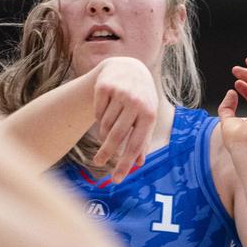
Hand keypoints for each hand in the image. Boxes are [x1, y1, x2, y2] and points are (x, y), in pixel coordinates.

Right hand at [90, 57, 159, 182]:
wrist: (128, 66)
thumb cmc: (141, 97)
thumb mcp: (147, 115)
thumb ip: (143, 139)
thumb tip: (140, 164)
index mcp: (149, 113)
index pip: (135, 144)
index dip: (125, 164)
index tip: (116, 180)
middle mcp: (136, 102)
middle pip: (116, 136)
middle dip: (106, 153)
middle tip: (98, 162)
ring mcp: (120, 93)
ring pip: (105, 125)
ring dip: (104, 131)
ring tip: (107, 127)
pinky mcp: (105, 87)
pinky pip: (97, 112)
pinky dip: (99, 116)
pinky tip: (105, 110)